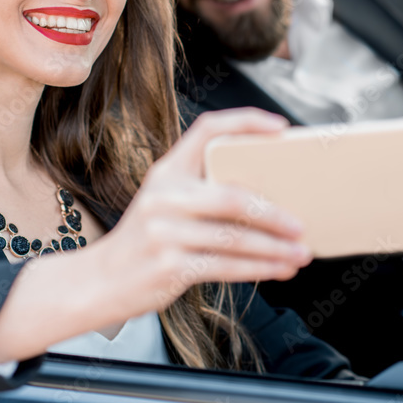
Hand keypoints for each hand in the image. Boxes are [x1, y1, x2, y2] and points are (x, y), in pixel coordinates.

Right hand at [93, 108, 311, 319]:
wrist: (100, 281)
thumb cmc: (146, 239)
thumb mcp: (165, 202)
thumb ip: (204, 192)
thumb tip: (271, 197)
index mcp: (167, 171)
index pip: (207, 129)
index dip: (246, 122)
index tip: (281, 127)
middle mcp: (165, 197)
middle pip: (232, 198)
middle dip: (274, 214)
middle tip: (302, 225)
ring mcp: (165, 232)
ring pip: (235, 238)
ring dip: (275, 249)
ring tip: (301, 253)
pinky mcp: (170, 266)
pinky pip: (227, 267)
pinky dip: (260, 269)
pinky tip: (280, 270)